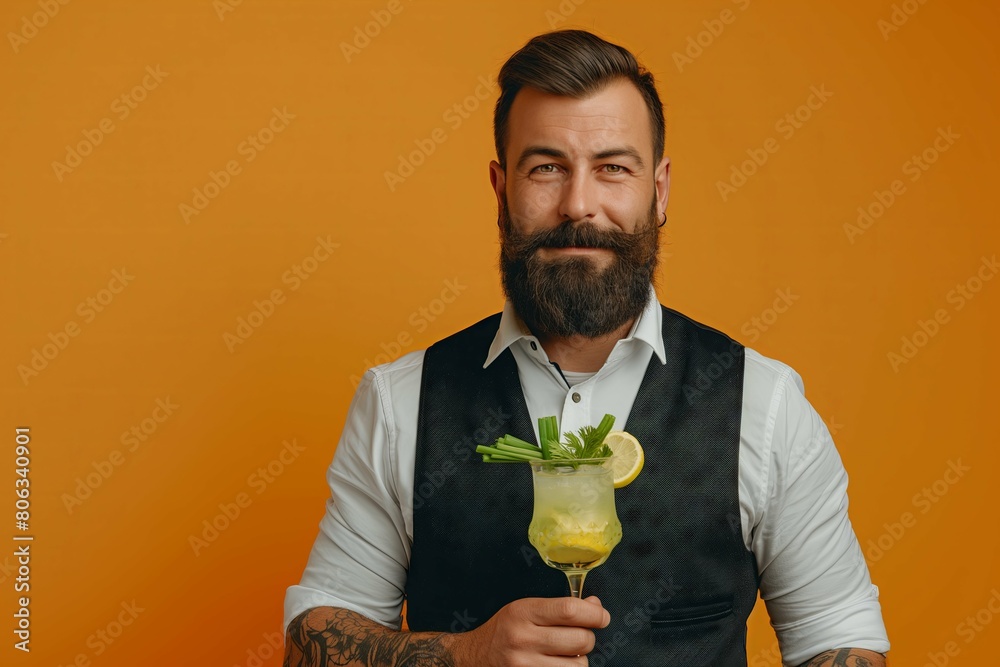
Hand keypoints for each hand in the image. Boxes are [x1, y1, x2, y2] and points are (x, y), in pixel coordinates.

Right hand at [449, 596, 609, 666]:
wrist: (474, 658)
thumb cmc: (505, 631)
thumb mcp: (526, 609)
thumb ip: (561, 608)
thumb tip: (595, 606)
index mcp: (523, 612)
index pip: (570, 610)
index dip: (594, 613)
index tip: (601, 616)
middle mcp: (522, 639)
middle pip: (581, 639)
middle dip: (586, 638)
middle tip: (576, 637)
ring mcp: (524, 665)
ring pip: (580, 665)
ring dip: (579, 661)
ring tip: (563, 655)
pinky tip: (556, 665)